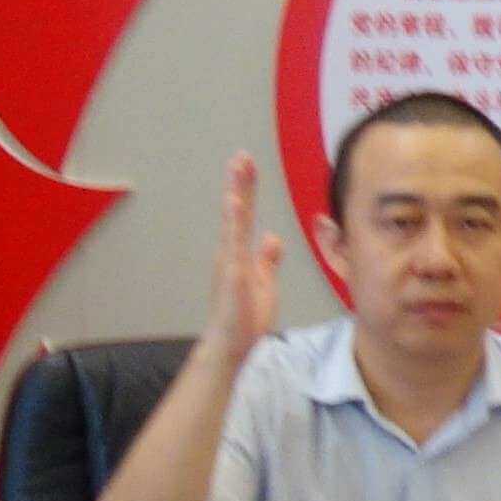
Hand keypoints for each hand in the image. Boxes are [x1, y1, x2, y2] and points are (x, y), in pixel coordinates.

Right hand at [204, 151, 283, 356]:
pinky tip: (235, 203)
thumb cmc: (245, 318)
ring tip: (238, 167)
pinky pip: (234, 245)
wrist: (231, 345)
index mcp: (240, 254)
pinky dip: (234, 223)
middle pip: (237, 211)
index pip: (244, 215)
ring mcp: (229, 262)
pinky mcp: (232, 274)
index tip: (247, 165)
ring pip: (234, 221)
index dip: (246, 190)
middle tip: (242, 155)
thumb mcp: (264, 283)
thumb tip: (271, 237)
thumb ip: (267, 260)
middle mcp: (231, 253)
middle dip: (240, 183)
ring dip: (236, 193)